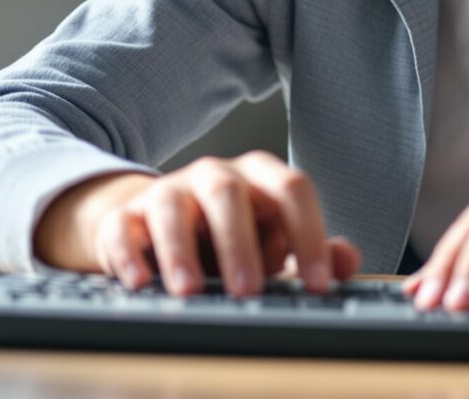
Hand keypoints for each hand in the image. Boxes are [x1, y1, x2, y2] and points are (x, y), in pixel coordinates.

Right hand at [34, 151, 361, 297]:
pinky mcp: (126, 215)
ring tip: (189, 292)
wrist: (160, 228)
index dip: (309, 235)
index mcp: (260, 178)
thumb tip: (346, 260)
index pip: (292, 190)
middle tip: (248, 291)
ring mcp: (168, 192)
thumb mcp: (274, 244)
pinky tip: (139, 282)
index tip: (317, 284)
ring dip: (180, 250)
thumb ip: (312, 251)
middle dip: (239, 243)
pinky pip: (123, 227)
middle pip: (229, 193)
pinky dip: (128, 254)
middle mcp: (215, 176)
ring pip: (172, 206)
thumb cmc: (230, 239)